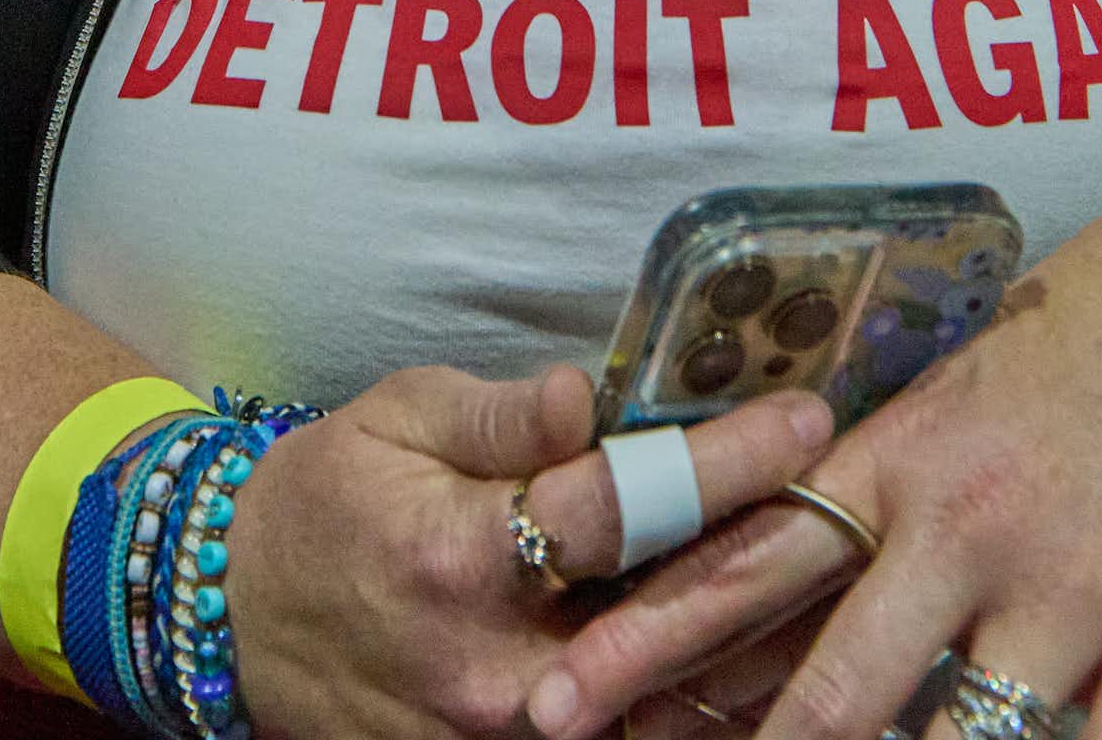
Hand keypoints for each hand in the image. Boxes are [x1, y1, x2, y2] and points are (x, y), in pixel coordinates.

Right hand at [226, 362, 832, 739]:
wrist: (237, 618)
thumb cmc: (331, 494)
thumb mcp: (395, 416)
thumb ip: (496, 416)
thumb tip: (582, 394)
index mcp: (461, 557)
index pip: (622, 507)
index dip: (724, 463)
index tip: (806, 417)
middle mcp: (496, 670)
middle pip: (672, 624)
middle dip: (780, 563)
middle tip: (864, 505)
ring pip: (670, 710)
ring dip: (764, 653)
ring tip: (852, 585)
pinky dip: (704, 710)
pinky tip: (776, 669)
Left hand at [537, 206, 1101, 739]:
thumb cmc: (1090, 335)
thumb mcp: (961, 395)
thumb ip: (886, 494)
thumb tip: (792, 591)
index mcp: (901, 459)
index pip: (752, 561)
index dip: (652, 640)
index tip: (566, 697)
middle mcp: (968, 529)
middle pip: (833, 685)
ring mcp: (1073, 590)